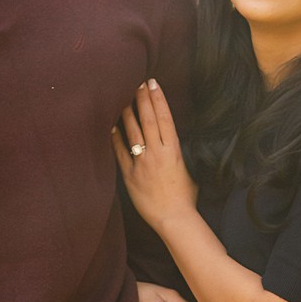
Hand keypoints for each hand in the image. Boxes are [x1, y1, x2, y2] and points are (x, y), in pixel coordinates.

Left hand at [113, 80, 196, 233]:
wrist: (174, 218)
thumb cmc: (185, 197)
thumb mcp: (188, 168)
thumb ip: (177, 152)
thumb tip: (171, 141)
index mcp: (175, 150)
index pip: (165, 117)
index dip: (158, 98)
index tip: (152, 83)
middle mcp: (158, 152)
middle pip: (148, 118)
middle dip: (142, 98)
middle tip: (137, 84)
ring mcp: (142, 163)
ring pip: (132, 131)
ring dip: (128, 113)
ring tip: (124, 100)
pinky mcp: (130, 175)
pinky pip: (119, 151)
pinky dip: (116, 137)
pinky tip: (113, 126)